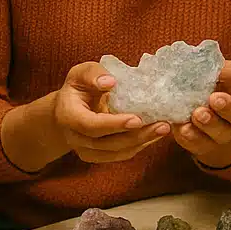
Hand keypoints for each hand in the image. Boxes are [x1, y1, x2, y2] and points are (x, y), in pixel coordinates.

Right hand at [54, 61, 170, 162]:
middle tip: (162, 125)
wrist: (67, 108)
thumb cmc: (78, 87)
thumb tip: (110, 82)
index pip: (91, 125)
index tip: (137, 119)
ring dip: (142, 142)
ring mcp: (85, 150)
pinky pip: (120, 155)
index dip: (114, 124)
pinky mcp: (97, 156)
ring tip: (163, 129)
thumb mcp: (80, 73)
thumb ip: (93, 74)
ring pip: (116, 152)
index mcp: (68, 115)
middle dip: (136, 136)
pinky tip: (154, 134)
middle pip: (107, 143)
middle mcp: (75, 137)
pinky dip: (139, 146)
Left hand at [175, 61, 230, 168]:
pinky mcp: (205, 148)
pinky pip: (199, 145)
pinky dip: (190, 137)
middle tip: (214, 99)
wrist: (213, 139)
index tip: (219, 71)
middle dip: (227, 106)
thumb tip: (176, 60)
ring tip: (196, 115)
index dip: (229, 73)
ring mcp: (222, 135)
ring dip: (208, 123)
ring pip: (220, 131)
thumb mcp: (206, 86)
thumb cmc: (203, 100)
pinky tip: (181, 130)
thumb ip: (196, 75)